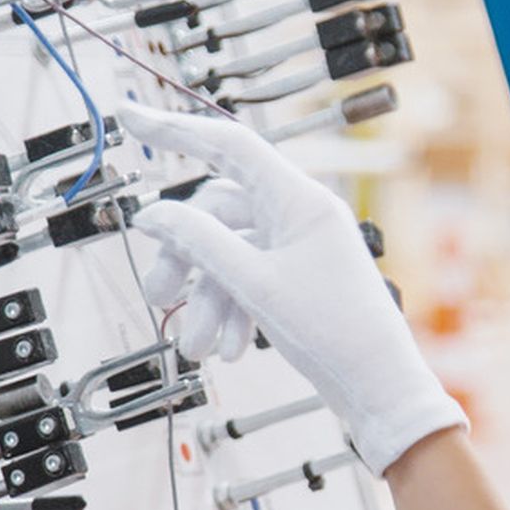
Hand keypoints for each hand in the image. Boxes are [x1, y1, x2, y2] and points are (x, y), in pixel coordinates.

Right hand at [117, 99, 466, 474]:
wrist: (379, 391)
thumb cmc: (336, 335)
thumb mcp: (254, 285)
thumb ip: (200, 242)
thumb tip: (152, 214)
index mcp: (298, 200)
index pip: (228, 144)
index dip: (174, 130)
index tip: (129, 118)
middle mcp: (300, 215)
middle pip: (217, 213)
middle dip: (184, 258)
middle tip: (157, 296)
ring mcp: (299, 248)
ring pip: (228, 255)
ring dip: (205, 301)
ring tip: (196, 348)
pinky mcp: (298, 281)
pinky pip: (248, 281)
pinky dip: (231, 313)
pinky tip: (230, 351)